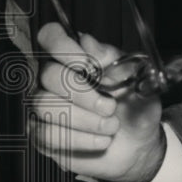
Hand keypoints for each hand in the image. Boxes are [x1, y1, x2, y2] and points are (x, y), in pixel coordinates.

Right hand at [31, 22, 165, 181]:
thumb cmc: (136, 107)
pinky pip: (47, 134)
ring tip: (111, 125)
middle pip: (48, 74)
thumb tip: (89, 43)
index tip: (86, 64)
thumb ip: (112, 60)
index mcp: (79, 58)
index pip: (51, 37)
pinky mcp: (43, 135)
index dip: (62, 46)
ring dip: (84, 118)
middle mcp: (56, 79)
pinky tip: (101, 139)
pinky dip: (80, 139)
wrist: (138, 144)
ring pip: (45, 105)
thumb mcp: (137, 81)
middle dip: (82, 93)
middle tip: (110, 105)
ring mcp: (46, 107)